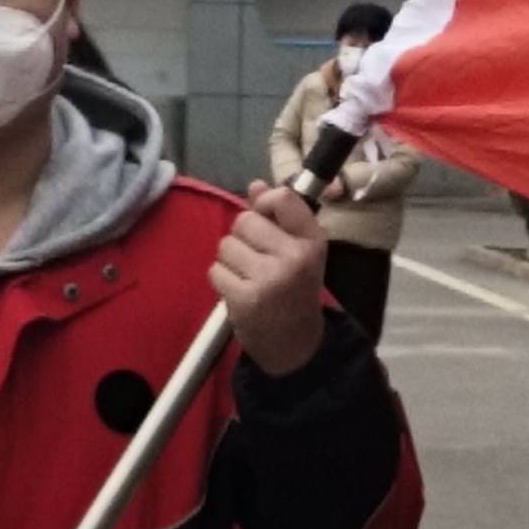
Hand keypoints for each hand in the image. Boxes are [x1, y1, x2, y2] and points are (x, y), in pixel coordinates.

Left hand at [213, 184, 328, 375]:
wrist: (295, 343)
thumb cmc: (295, 289)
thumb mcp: (298, 251)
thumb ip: (277, 216)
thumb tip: (255, 184)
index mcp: (312, 241)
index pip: (283, 198)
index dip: (263, 202)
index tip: (262, 216)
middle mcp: (294, 257)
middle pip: (245, 221)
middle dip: (242, 237)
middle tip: (255, 258)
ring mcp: (269, 279)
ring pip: (226, 245)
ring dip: (230, 259)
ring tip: (248, 275)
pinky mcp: (245, 298)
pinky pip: (216, 270)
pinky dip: (222, 279)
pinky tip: (239, 290)